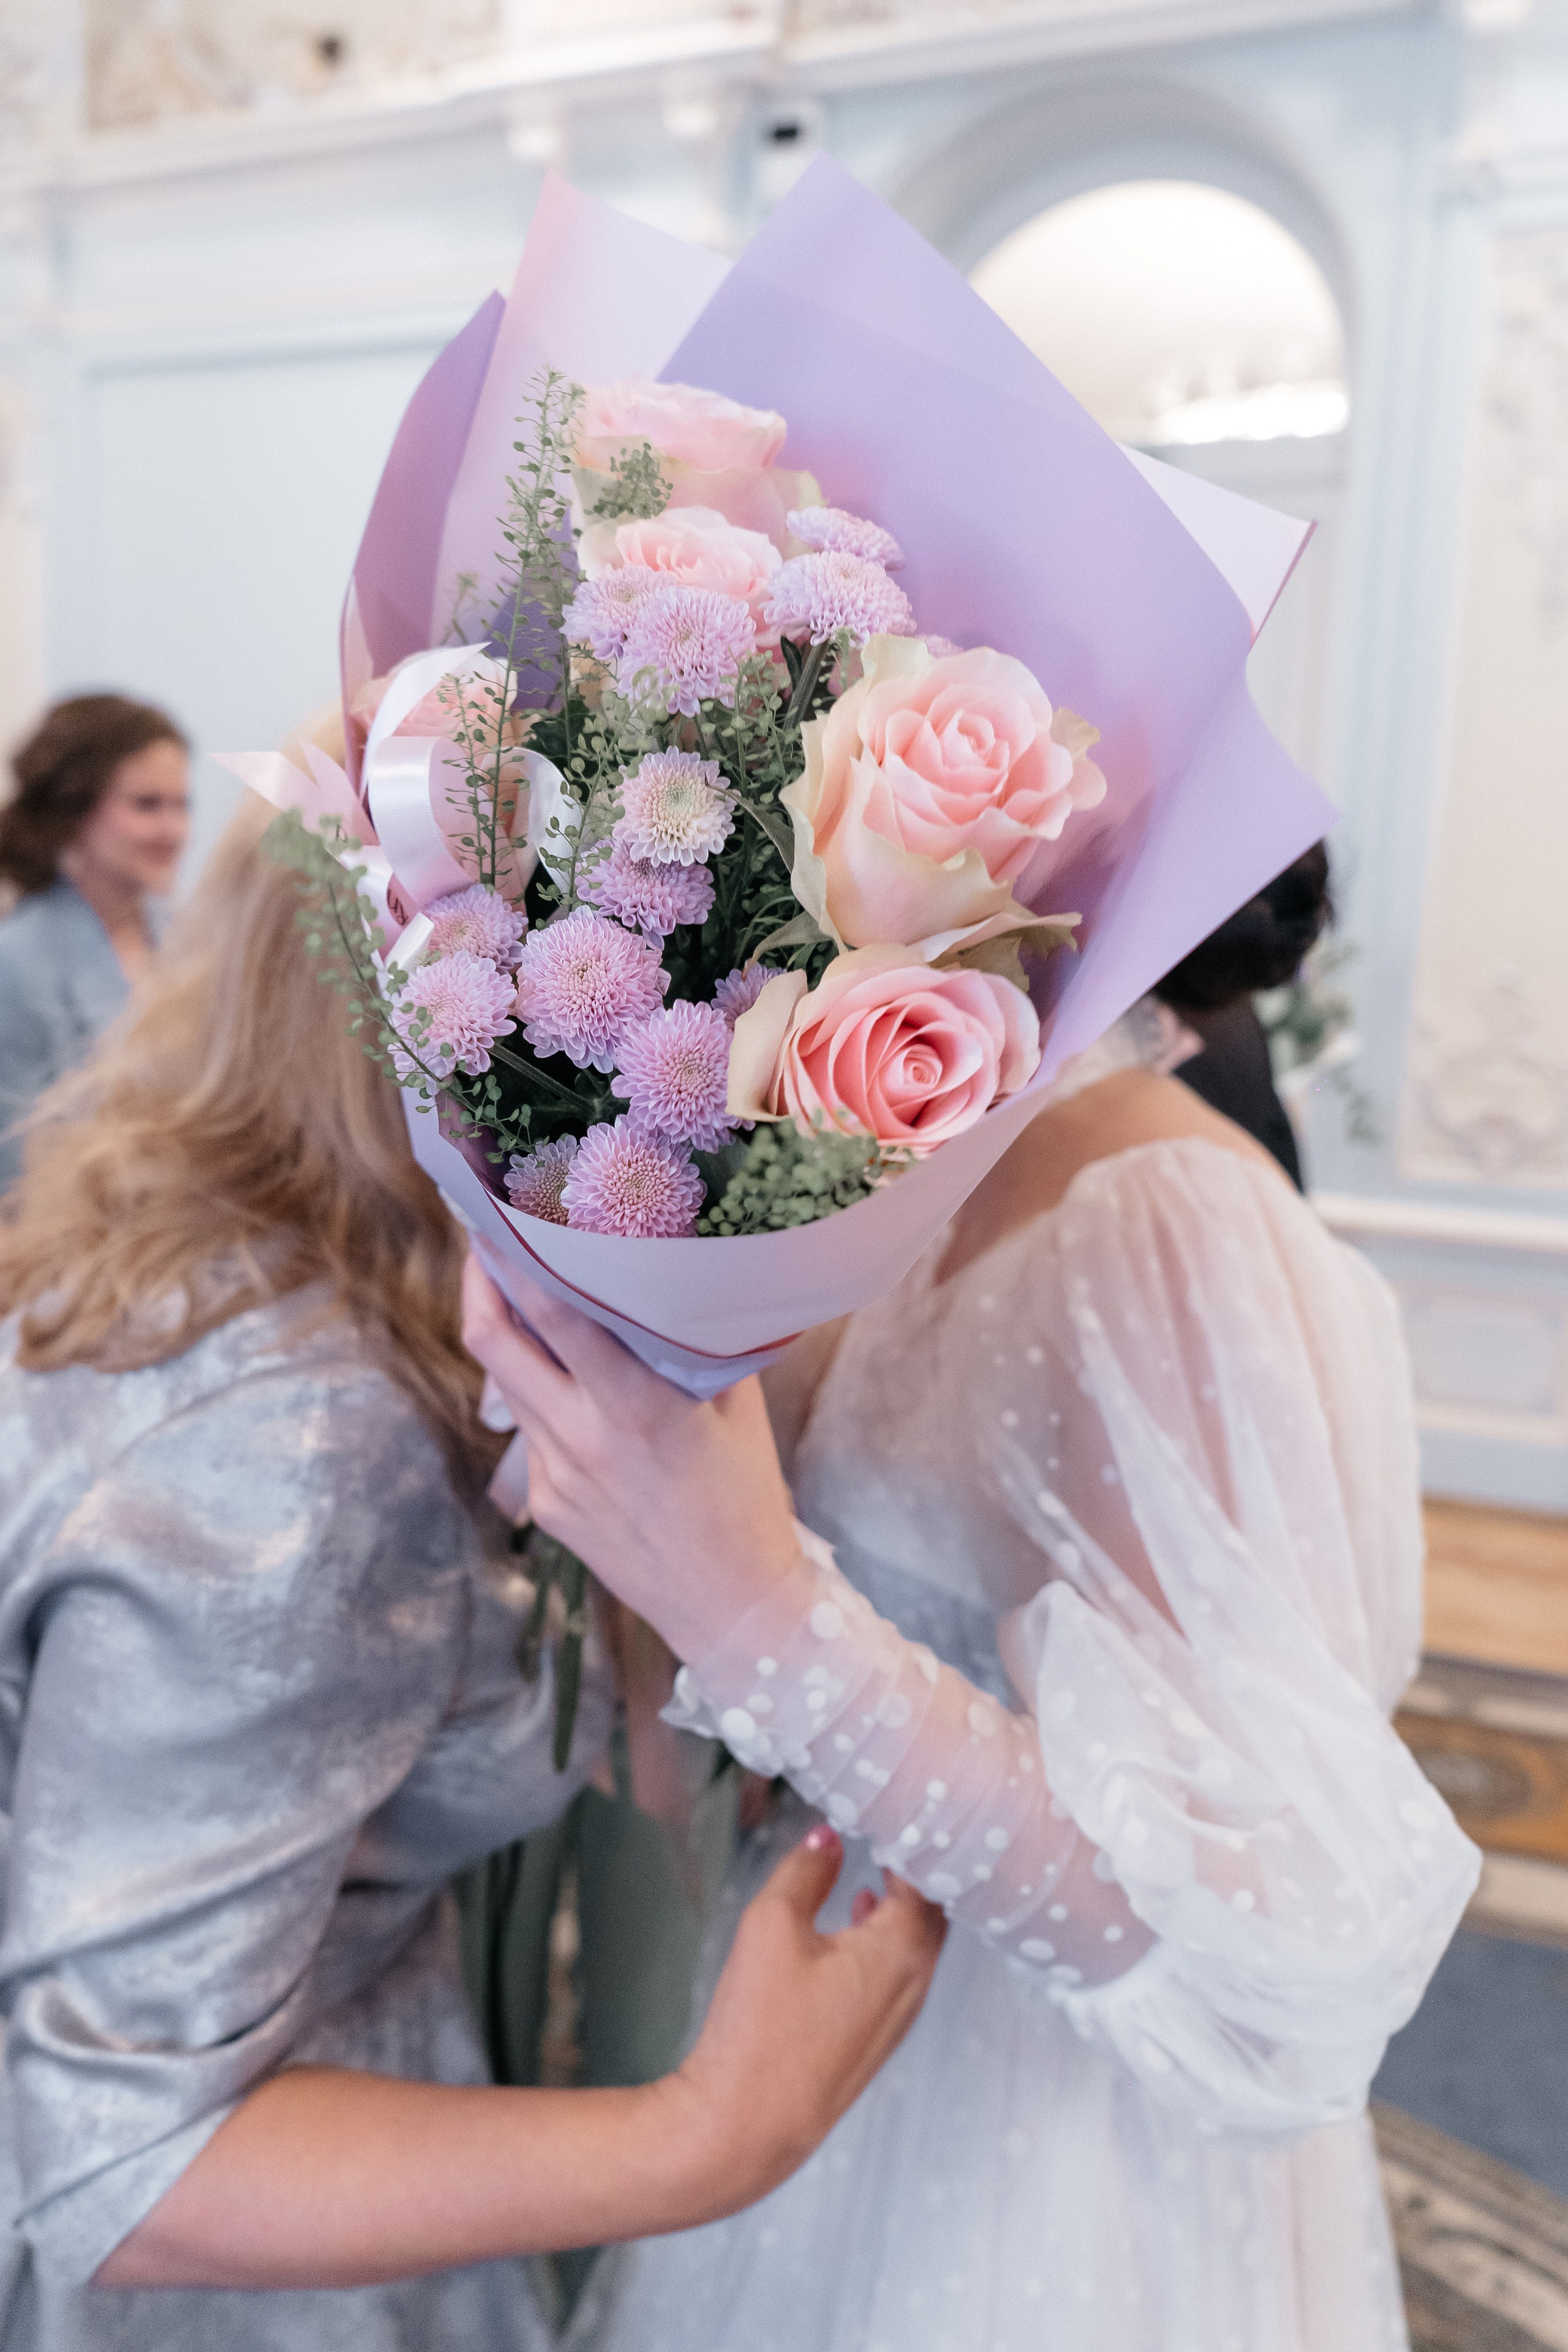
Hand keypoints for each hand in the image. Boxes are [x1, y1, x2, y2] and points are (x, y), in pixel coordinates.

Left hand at [461, 1255, 804, 1661]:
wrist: (731, 1606)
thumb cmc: (745, 1501)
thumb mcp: (736, 1413)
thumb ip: (694, 1348)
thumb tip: (673, 1282)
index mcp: (636, 1407)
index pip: (553, 1314)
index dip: (515, 1258)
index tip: (502, 1216)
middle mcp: (583, 1438)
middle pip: (494, 1343)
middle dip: (478, 1283)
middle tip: (484, 1240)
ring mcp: (555, 1476)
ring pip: (508, 1385)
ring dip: (506, 1336)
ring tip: (518, 1295)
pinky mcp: (546, 1505)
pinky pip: (534, 1433)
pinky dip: (543, 1397)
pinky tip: (571, 1387)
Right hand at [659, 1825, 945, 2211]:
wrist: (745, 2128)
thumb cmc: (759, 2028)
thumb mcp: (772, 1928)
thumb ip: (806, 1872)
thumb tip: (829, 1836)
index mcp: (903, 1949)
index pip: (931, 1871)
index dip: (918, 1831)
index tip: (904, 1794)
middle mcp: (916, 1982)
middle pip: (934, 1905)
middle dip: (916, 1861)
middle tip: (896, 1815)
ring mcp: (900, 2015)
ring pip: (918, 1939)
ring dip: (903, 1896)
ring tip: (880, 1851)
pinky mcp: (876, 2037)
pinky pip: (900, 1968)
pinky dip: (889, 1931)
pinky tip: (857, 1912)